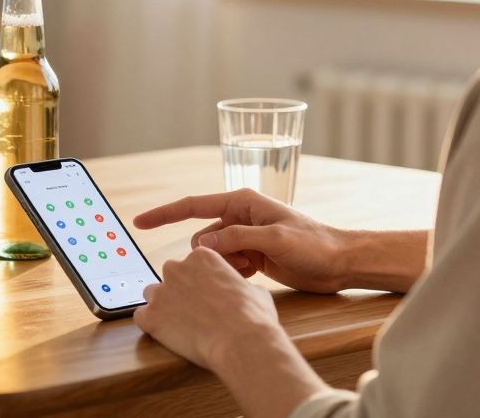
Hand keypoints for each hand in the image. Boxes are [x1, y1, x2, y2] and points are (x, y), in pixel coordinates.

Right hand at [134, 188, 352, 293]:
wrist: (340, 262)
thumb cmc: (313, 243)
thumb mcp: (275, 239)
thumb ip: (237, 239)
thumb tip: (202, 246)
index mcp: (242, 202)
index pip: (193, 205)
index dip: (164, 214)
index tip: (139, 222)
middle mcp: (240, 217)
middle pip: (202, 237)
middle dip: (210, 255)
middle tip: (241, 264)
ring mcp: (245, 237)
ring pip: (214, 255)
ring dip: (224, 267)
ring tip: (253, 270)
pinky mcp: (252, 256)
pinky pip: (227, 266)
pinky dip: (233, 274)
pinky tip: (254, 276)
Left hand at [134, 246, 283, 370]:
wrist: (241, 342)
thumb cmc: (253, 316)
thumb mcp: (255, 290)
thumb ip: (240, 284)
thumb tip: (244, 290)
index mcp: (202, 256)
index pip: (191, 264)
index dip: (199, 281)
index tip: (207, 295)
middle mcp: (176, 267)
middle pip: (171, 276)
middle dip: (180, 291)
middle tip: (195, 311)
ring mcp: (161, 291)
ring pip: (153, 294)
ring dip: (164, 306)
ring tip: (181, 324)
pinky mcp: (150, 316)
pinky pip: (141, 317)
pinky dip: (152, 325)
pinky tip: (167, 334)